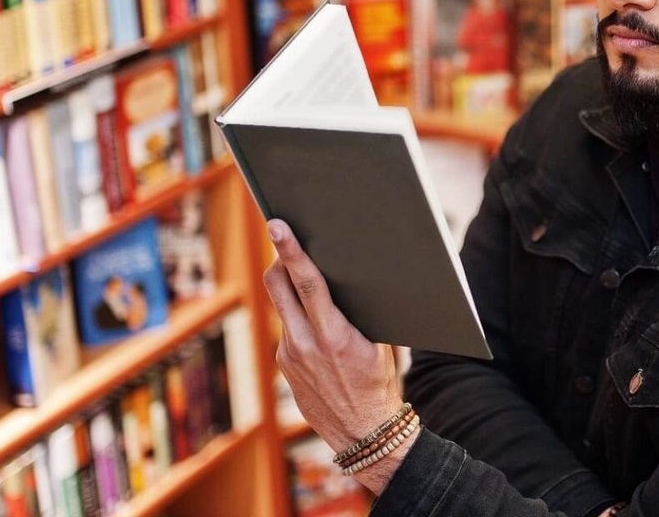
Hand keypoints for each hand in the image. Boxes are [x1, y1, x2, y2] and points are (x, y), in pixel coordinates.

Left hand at [263, 219, 415, 493]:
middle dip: (280, 258)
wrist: (363, 433)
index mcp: (335, 335)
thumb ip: (359, 314)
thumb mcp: (380, 345)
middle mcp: (305, 343)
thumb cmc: (380, 383)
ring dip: (290, 288)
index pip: (308, 282)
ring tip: (304, 279)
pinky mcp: (283, 364)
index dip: (292, 250)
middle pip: (278, 284)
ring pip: (281, 304)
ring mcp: (289, 355)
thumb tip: (351, 278)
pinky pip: (287, 328)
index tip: (277, 225)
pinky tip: (316, 328)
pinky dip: (299, 319)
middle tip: (283, 237)